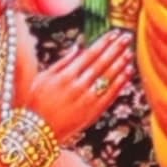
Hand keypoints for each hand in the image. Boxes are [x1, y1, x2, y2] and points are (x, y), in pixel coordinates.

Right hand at [23, 28, 134, 143]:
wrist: (36, 133)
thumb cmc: (36, 103)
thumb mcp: (43, 78)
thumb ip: (62, 62)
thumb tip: (78, 46)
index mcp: (65, 75)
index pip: (90, 54)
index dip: (104, 43)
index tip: (114, 33)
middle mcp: (78, 86)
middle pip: (101, 63)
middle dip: (116, 49)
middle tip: (127, 37)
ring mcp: (86, 101)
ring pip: (108, 78)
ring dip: (121, 64)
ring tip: (130, 52)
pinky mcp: (92, 113)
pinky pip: (110, 95)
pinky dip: (120, 83)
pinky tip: (128, 73)